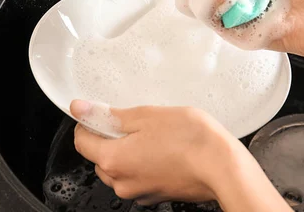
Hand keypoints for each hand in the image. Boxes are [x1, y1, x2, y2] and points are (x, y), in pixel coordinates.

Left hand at [69, 100, 279, 207]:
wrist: (223, 168)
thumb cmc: (190, 140)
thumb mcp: (147, 116)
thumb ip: (110, 115)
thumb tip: (80, 108)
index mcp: (113, 160)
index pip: (82, 141)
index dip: (89, 123)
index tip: (102, 112)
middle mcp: (121, 182)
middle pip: (100, 156)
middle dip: (111, 138)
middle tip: (136, 121)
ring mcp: (139, 192)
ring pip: (120, 168)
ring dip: (129, 151)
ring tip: (155, 135)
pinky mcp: (155, 195)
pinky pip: (139, 176)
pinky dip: (144, 163)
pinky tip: (165, 149)